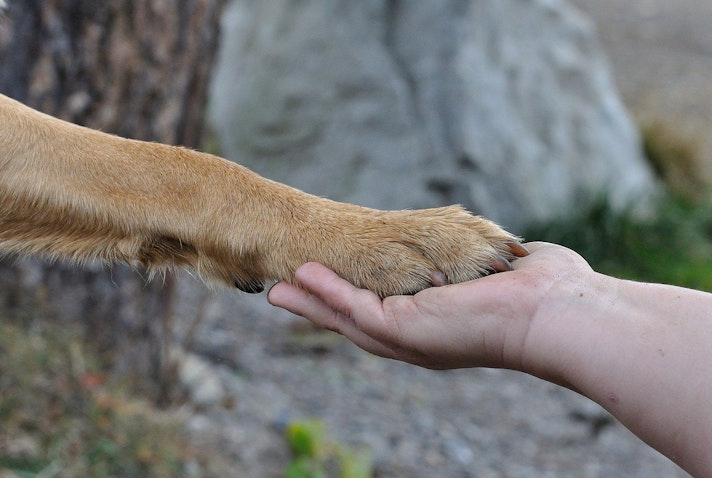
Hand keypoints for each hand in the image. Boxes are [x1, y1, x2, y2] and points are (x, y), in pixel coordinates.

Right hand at [268, 242, 593, 369]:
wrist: (557, 311)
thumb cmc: (542, 291)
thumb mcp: (499, 271)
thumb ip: (486, 262)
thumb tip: (509, 251)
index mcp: (437, 325)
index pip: (385, 311)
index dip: (353, 299)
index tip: (328, 283)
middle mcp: (418, 338)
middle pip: (356, 322)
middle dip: (319, 307)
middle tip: (283, 293)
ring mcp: (408, 337)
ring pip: (346, 319)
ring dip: (311, 302)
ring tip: (279, 288)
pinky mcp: (404, 329)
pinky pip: (354, 308)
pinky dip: (326, 293)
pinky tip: (301, 278)